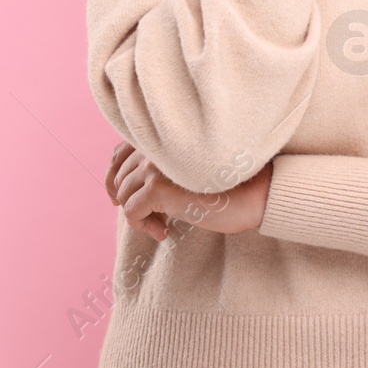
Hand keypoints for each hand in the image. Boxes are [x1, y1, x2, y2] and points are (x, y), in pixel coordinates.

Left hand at [105, 141, 271, 240]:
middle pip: (119, 177)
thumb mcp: (187, 171)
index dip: (114, 178)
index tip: (120, 199)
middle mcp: (156, 145)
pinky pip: (131, 212)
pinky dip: (143, 226)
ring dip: (140, 216)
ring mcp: (155, 165)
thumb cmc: (228, 186)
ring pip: (124, 196)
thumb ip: (161, 166)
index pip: (119, 152)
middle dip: (128, 201)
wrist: (253, 195)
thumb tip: (124, 186)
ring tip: (164, 225)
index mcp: (163, 137)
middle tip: (152, 218)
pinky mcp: (157, 187)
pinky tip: (165, 231)